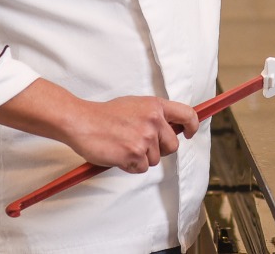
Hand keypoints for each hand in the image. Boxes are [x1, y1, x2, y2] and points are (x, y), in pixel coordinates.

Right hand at [0, 79, 198, 173]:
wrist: (81, 121)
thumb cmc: (105, 115)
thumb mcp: (135, 105)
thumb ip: (153, 114)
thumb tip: (168, 127)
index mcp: (155, 106)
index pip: (187, 114)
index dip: (192, 126)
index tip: (189, 133)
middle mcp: (154, 120)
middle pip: (172, 146)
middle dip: (159, 150)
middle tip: (139, 145)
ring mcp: (145, 138)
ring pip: (155, 160)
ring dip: (141, 158)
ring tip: (123, 146)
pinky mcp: (135, 154)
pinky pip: (141, 169)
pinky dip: (130, 166)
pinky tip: (118, 154)